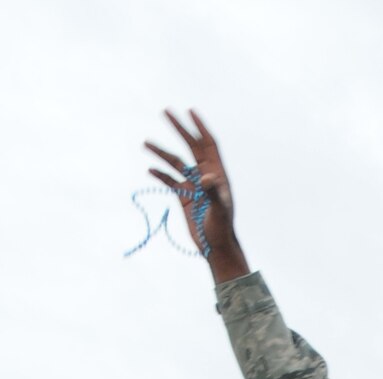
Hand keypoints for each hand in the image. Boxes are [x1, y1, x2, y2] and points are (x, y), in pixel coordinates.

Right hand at [144, 110, 246, 278]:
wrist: (215, 248)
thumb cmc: (222, 230)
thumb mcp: (219, 211)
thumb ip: (214, 193)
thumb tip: (207, 176)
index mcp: (217, 174)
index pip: (208, 144)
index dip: (200, 127)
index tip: (189, 111)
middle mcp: (205, 176)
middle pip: (191, 146)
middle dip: (179, 129)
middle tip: (165, 111)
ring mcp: (193, 186)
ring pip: (176, 163)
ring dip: (161, 153)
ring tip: (145, 143)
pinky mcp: (184, 197)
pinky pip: (170, 181)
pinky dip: (160, 174)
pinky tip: (150, 169)